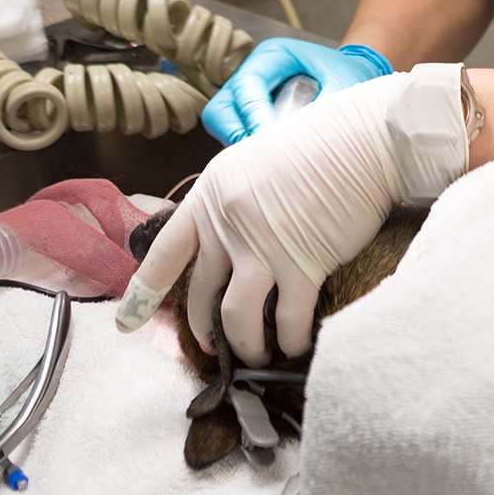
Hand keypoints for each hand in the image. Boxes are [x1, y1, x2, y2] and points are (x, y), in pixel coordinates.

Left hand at [117, 67, 467, 362]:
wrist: (367, 138)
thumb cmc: (324, 144)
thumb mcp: (259, 161)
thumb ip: (239, 202)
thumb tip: (235, 242)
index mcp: (213, 192)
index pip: (167, 250)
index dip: (144, 290)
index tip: (126, 322)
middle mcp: (228, 220)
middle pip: (201, 293)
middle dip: (204, 330)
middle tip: (213, 349)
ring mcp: (263, 244)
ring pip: (237, 317)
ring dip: (246, 345)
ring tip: (258, 355)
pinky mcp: (302, 262)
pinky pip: (287, 319)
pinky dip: (290, 340)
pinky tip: (297, 345)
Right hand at [200, 38, 390, 144]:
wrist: (354, 76)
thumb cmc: (349, 75)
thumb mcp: (344, 85)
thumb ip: (326, 107)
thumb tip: (301, 140)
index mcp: (273, 55)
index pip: (249, 84)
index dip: (254, 114)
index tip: (268, 139)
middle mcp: (253, 71)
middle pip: (222, 105)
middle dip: (235, 132)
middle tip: (258, 155)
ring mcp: (246, 94)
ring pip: (220, 121)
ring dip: (234, 142)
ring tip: (260, 160)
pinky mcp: (248, 114)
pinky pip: (231, 132)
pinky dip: (241, 148)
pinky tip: (263, 160)